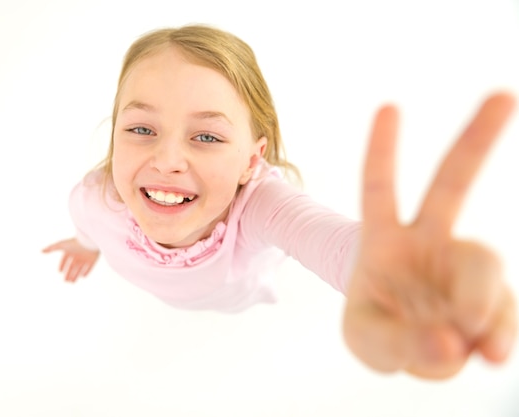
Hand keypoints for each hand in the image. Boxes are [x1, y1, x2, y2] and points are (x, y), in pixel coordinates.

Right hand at [42, 238, 99, 281]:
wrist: (89, 241)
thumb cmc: (74, 242)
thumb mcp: (61, 245)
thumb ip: (51, 248)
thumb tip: (41, 251)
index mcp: (71, 249)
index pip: (65, 258)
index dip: (62, 264)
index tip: (59, 271)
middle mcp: (78, 253)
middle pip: (72, 265)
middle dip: (69, 272)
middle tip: (65, 281)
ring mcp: (86, 257)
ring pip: (79, 268)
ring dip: (75, 275)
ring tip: (71, 282)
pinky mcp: (93, 259)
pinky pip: (89, 267)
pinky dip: (86, 271)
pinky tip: (82, 276)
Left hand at [343, 92, 516, 378]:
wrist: (410, 347)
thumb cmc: (377, 329)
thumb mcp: (368, 340)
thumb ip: (401, 342)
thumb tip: (455, 341)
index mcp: (383, 239)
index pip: (378, 188)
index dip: (382, 151)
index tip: (389, 107)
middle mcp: (428, 240)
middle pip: (451, 183)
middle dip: (476, 139)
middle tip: (504, 94)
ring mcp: (463, 264)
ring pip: (485, 260)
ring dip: (481, 303)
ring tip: (471, 345)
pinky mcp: (493, 296)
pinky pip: (503, 311)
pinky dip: (500, 335)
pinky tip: (491, 354)